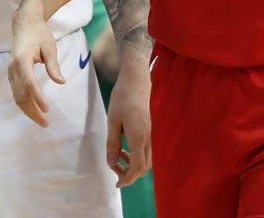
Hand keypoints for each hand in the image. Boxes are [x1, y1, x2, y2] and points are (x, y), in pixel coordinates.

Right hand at [8, 10, 64, 127]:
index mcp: (22, 60)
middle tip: (46, 123)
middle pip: (21, 94)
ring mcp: (10, 72)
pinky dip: (24, 104)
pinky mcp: (12, 75)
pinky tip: (33, 112)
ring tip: (42, 121)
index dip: (37, 98)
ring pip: (17, 96)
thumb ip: (53, 65)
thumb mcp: (50, 47)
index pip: (29, 83)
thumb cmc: (39, 34)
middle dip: (33, 111)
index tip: (47, 109)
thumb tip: (61, 82)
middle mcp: (13, 68)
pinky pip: (16, 93)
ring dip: (28, 111)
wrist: (24, 25)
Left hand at [105, 56, 150, 187]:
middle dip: (129, 174)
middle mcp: (148, 137)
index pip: (137, 168)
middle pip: (143, 167)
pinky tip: (125, 147)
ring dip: (133, 164)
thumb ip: (113, 144)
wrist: (137, 79)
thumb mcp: (112, 120)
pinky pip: (147, 150)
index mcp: (139, 137)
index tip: (117, 184)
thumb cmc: (123, 97)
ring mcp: (152, 133)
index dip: (127, 179)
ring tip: (118, 156)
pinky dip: (137, 155)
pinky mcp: (151, 129)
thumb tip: (111, 163)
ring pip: (146, 160)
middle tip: (115, 169)